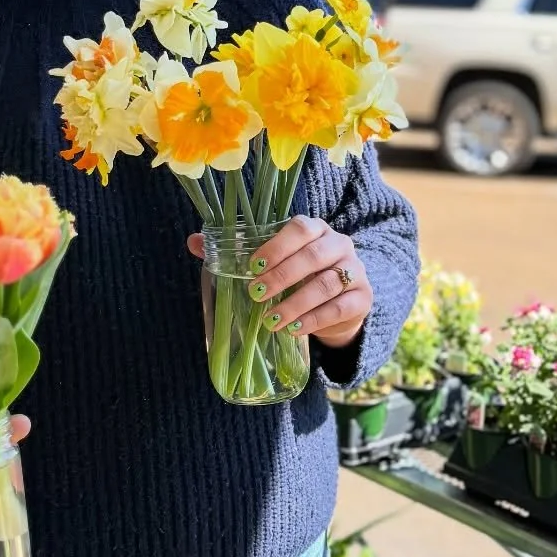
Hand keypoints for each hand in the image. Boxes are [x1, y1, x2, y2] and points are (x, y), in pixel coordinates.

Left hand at [186, 215, 371, 348]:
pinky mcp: (363, 298)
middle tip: (255, 294)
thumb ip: (237, 251)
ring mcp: (355, 271)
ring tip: (271, 320)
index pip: (300, 228)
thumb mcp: (273, 263)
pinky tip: (295, 328)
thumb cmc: (299, 277)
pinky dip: (316, 319)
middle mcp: (339, 245)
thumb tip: (194, 242)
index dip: (277, 245)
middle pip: (314, 256)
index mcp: (316, 229)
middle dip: (282, 276)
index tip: (253, 266)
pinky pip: (341, 307)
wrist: (339, 304)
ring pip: (327, 284)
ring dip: (296, 302)